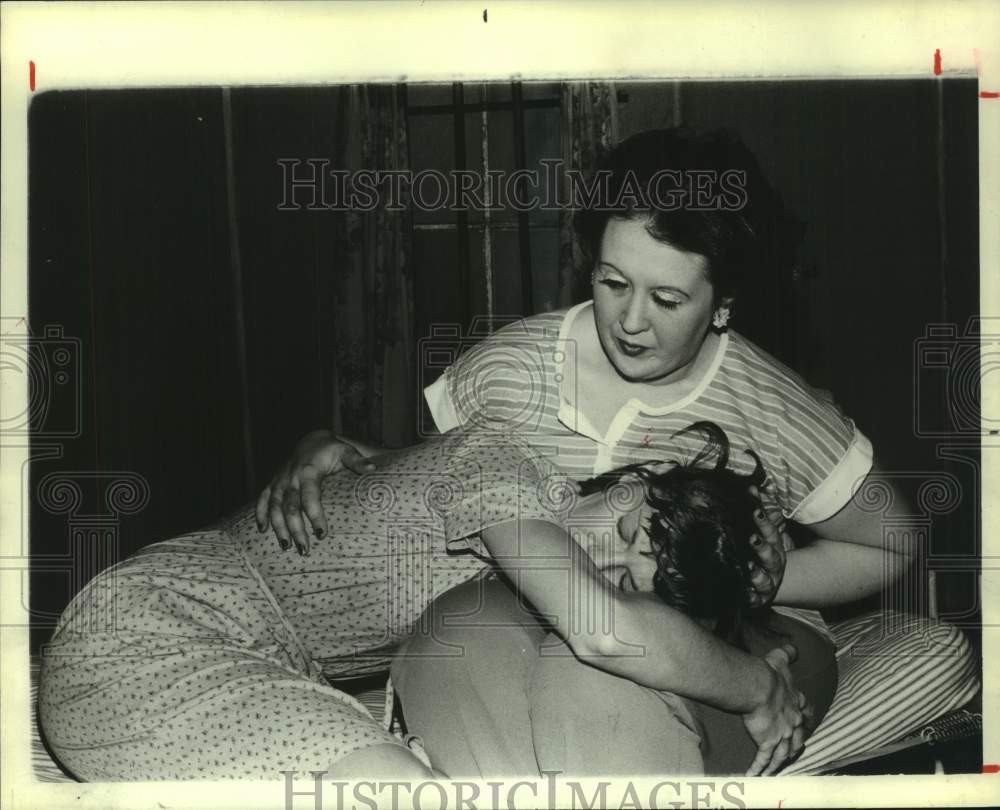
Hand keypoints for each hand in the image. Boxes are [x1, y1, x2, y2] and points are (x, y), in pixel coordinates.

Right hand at [254, 430, 374, 554]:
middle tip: (304, 550)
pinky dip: (260, 514)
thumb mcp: (346, 451)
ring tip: (286, 547)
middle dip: (295, 529)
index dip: (314, 516)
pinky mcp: (273, 483)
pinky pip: (262, 499)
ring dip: (278, 527)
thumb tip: (373, 468)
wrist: (312, 440)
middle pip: (290, 507)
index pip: (309, 497)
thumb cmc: (332, 449)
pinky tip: (262, 530)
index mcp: (309, 471)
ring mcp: (280, 481)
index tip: (322, 534)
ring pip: (274, 506)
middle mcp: (291, 477)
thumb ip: (358, 461)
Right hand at [742, 644, 813, 775]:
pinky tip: (753, 777)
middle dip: (796, 746)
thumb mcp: (781, 659)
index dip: (806, 718)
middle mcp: (792, 723)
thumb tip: (794, 647)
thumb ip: (789, 653)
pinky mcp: (766, 743)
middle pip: (798, 740)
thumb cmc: (770, 673)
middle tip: (794, 751)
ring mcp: (780, 735)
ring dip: (778, 762)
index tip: (807, 721)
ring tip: (774, 770)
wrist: (759, 686)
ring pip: (782, 754)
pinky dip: (758, 769)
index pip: (806, 713)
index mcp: (795, 703)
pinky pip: (763, 760)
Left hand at [746, 485, 793, 607]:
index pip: (771, 532)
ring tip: (750, 569)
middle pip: (771, 555)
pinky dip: (750, 597)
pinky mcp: (757, 600)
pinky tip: (745, 595)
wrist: (766, 584)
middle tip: (752, 539)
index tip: (754, 511)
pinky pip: (754, 600)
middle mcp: (774, 565)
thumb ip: (757, 512)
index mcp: (774, 546)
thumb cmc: (760, 553)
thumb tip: (750, 487)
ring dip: (758, 574)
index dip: (763, 521)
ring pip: (765, 579)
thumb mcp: (761, 533)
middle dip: (762, 547)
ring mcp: (768, 583)